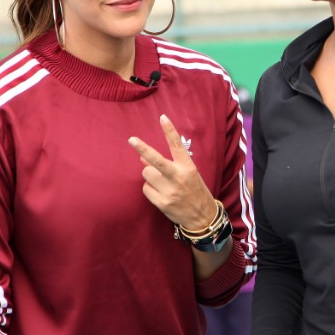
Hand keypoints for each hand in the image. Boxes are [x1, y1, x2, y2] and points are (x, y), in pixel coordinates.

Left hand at [127, 115, 217, 231]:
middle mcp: (179, 177)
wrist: (202, 216)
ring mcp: (170, 190)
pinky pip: (146, 189)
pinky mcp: (162, 202)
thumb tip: (142, 158)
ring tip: (160, 182)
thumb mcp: (186, 174)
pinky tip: (160, 193)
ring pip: (147, 173)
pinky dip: (149, 189)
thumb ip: (167, 165)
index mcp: (188, 167)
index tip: (162, 117)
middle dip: (142, 148)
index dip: (169, 130)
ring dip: (149, 175)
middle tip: (131, 139)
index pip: (177, 145)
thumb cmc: (194, 190)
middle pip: (156, 160)